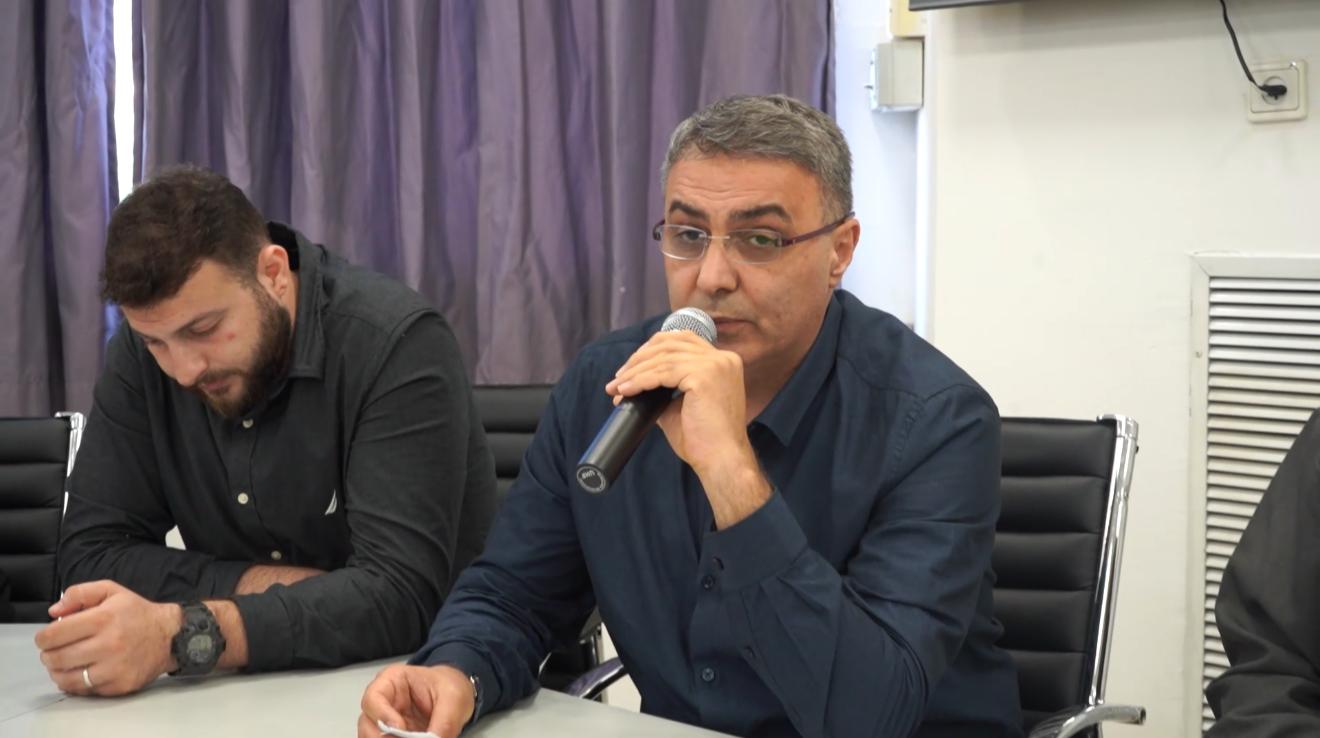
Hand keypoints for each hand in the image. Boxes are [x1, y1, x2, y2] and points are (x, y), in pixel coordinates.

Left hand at [34, 580, 179, 695]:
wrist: (170, 636)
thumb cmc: (137, 613)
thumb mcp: (111, 591)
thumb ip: (79, 593)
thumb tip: (54, 612)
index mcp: (103, 619)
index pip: (54, 635)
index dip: (43, 638)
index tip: (45, 638)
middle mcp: (109, 644)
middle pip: (57, 658)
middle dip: (48, 655)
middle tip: (52, 652)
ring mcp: (115, 668)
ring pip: (67, 678)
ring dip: (58, 672)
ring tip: (63, 664)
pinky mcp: (120, 685)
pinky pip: (85, 690)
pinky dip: (76, 684)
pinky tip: (80, 673)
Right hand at [358, 663, 473, 737]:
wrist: (458, 696)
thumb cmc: (450, 686)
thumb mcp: (454, 699)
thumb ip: (444, 723)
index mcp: (392, 681)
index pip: (373, 698)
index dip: (381, 715)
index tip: (399, 728)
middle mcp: (382, 702)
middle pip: (367, 724)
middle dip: (382, 737)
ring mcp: (385, 722)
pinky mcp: (393, 737)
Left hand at [606, 331, 770, 526]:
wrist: (721, 461)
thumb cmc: (704, 441)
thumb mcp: (682, 406)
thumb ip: (665, 391)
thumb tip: (636, 385)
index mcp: (723, 362)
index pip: (683, 339)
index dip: (653, 348)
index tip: (632, 365)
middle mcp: (723, 358)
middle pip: (670, 344)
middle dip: (639, 359)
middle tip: (618, 377)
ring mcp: (715, 365)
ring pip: (663, 358)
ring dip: (634, 371)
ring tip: (616, 387)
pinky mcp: (704, 376)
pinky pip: (662, 373)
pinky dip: (640, 380)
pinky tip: (625, 390)